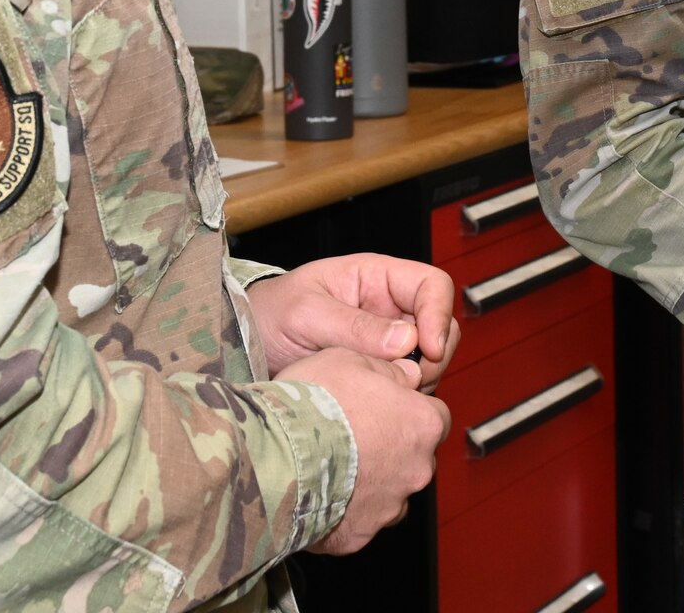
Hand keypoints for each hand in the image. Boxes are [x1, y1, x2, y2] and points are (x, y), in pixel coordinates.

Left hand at [246, 254, 460, 389]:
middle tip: (407, 380)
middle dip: (433, 354)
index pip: (432, 285)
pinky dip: (401, 397)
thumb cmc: (268, 316)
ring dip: (418, 379)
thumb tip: (406, 341)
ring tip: (382, 392)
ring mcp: (386, 342)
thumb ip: (353, 325)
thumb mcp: (305, 313)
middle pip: (440, 325)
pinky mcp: (379, 373)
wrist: (243, 349)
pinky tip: (374, 404)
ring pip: (428, 359)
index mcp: (376, 278)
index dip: (438, 314)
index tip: (427, 348)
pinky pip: (407, 384)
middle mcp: (388, 309)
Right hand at [281, 347, 449, 554]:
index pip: (435, 417)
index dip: (409, 410)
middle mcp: (416, 470)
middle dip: (393, 449)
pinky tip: (320, 491)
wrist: (275, 455)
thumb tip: (406, 374)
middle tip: (355, 435)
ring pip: (390, 493)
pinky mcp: (360, 535)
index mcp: (422, 424)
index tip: (387, 407)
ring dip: (371, 482)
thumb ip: (387, 368)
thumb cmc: (315, 402)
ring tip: (333, 466)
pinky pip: (359, 521)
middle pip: (415, 458)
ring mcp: (389, 506)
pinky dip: (346, 509)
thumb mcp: (351, 359)